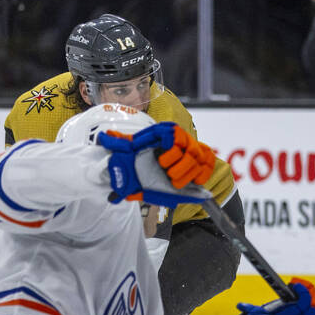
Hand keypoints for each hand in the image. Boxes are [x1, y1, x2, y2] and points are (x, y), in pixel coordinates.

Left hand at [97, 123, 214, 207]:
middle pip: (189, 152)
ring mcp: (197, 150)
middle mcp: (185, 139)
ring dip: (187, 175)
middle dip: (179, 167)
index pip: (175, 135)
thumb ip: (122, 143)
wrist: (163, 162)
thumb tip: (105, 137)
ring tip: (176, 182)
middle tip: (168, 174)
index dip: (171, 150)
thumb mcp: (135, 148)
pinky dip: (202, 175)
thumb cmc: (149, 154)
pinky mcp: (206, 160)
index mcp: (168, 132)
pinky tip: (194, 181)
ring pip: (198, 162)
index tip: (162, 162)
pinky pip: (209, 166)